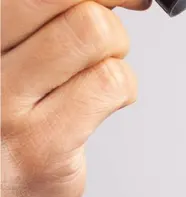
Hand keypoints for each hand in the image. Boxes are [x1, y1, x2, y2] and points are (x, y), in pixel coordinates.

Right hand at [1, 0, 150, 196]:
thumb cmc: (2, 131)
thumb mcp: (7, 62)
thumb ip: (42, 22)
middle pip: (76, 3)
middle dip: (109, 17)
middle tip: (107, 40)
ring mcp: (2, 105)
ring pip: (96, 34)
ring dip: (115, 54)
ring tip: (98, 78)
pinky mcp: (40, 145)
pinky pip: (111, 84)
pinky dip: (124, 88)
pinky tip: (105, 103)